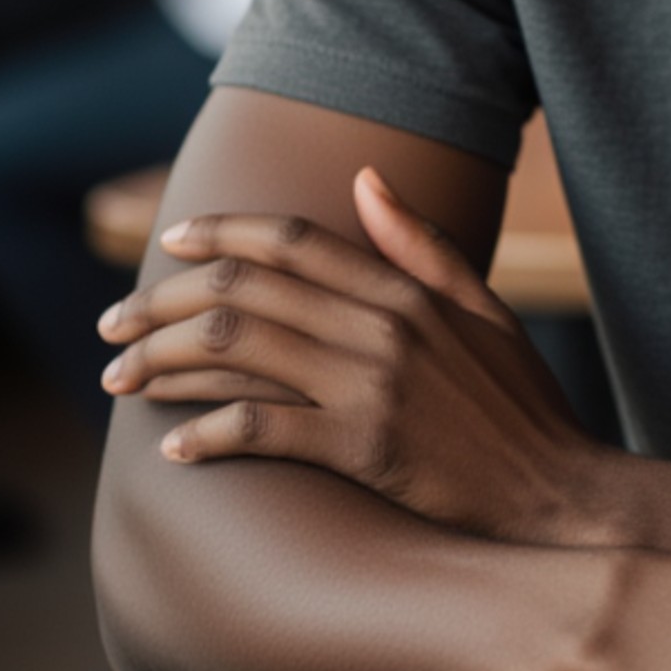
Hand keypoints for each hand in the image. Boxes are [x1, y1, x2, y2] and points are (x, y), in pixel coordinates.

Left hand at [98, 167, 622, 547]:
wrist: (556, 493)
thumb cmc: (518, 403)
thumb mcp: (483, 306)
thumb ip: (419, 243)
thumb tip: (366, 176)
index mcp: (404, 288)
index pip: (291, 240)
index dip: (221, 233)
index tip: (169, 240)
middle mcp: (380, 326)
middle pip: (246, 291)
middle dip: (165, 301)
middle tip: (115, 323)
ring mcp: (370, 387)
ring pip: (240, 353)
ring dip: (167, 363)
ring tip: (122, 380)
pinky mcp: (363, 450)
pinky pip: (263, 430)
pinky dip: (208, 433)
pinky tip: (173, 447)